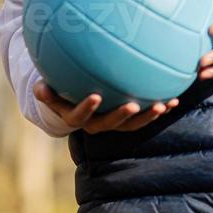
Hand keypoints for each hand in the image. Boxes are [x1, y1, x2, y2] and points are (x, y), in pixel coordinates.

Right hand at [34, 79, 180, 132]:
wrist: (71, 104)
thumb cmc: (57, 91)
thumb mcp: (46, 89)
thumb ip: (43, 91)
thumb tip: (38, 87)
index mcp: (76, 117)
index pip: (80, 116)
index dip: (87, 108)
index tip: (95, 96)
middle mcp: (96, 124)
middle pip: (111, 124)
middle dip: (122, 116)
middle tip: (133, 106)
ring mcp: (114, 122)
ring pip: (132, 125)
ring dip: (148, 117)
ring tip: (163, 105)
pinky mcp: (128, 118)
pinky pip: (144, 115)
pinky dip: (158, 108)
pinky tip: (174, 98)